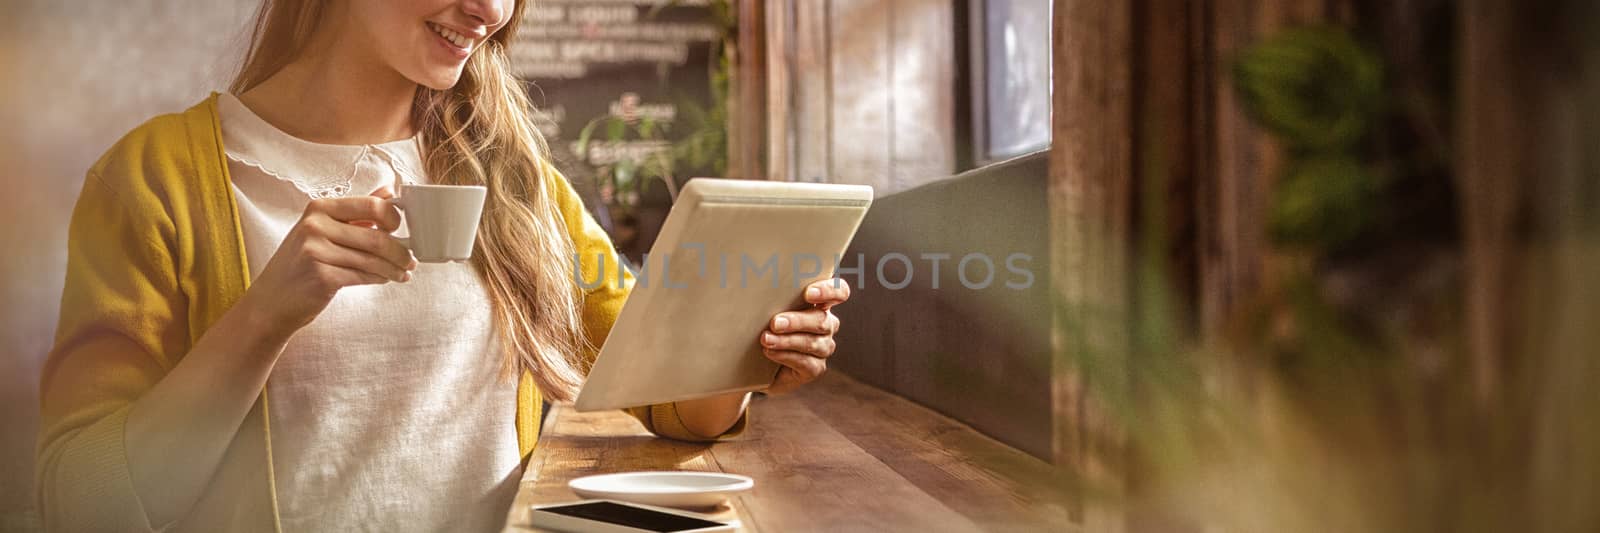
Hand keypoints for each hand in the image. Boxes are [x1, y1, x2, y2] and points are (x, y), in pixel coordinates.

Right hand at [243, 188, 414, 336]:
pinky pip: (364, 276)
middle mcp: (315, 225)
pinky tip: (385, 279)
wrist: (271, 301)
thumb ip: (356, 211)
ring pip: (373, 259)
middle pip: (377, 236)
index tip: (402, 229)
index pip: (371, 205)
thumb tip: (389, 192)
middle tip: (410, 259)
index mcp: (319, 208)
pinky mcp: (321, 276)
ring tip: (403, 273)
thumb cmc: (300, 264)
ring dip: (394, 268)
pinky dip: (380, 279)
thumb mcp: (322, 230)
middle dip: (401, 251)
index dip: (393, 217)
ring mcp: (316, 251)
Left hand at [761, 278, 850, 393]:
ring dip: (787, 340)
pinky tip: (770, 352)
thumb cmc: (762, 326)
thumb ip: (773, 296)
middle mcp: (826, 324)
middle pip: (822, 320)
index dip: (829, 291)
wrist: (756, 362)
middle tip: (775, 323)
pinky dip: (786, 356)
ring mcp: (823, 347)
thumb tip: (758, 289)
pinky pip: (806, 362)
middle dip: (797, 321)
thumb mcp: (768, 307)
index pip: (839, 292)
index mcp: (820, 303)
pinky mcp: (816, 368)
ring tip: (766, 339)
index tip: (808, 294)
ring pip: (813, 343)